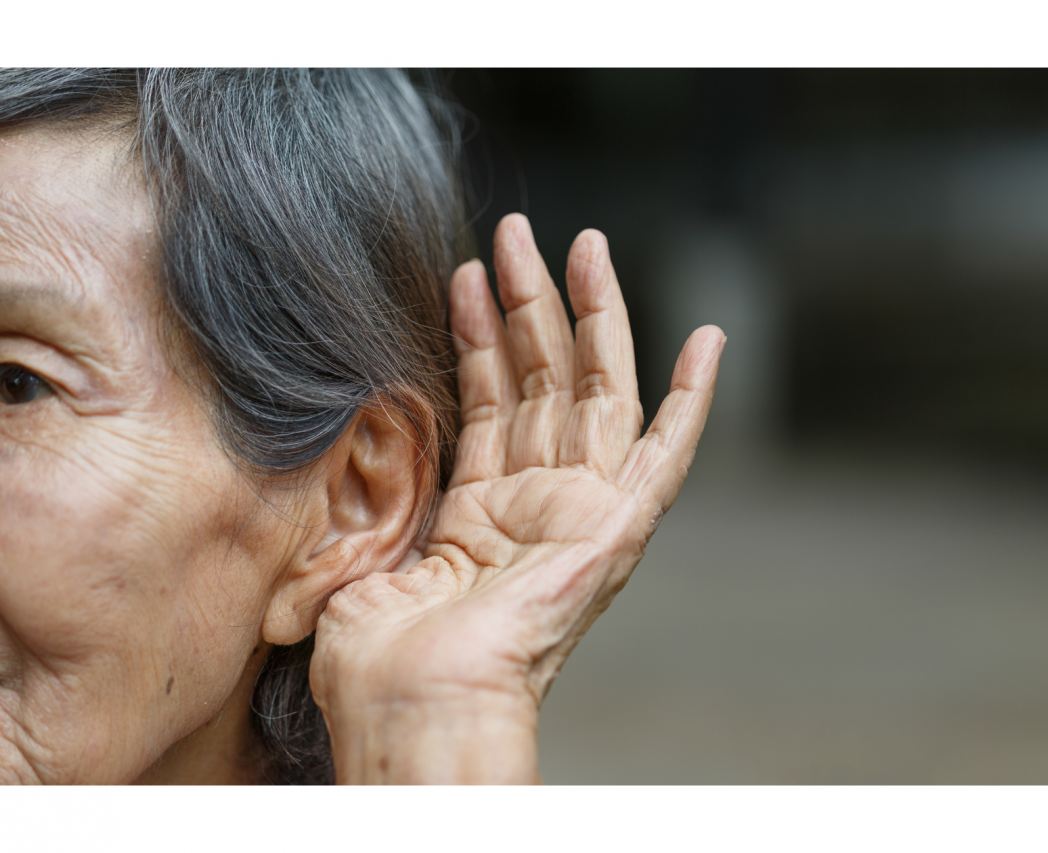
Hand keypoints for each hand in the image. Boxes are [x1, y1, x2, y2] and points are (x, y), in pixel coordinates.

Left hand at [309, 214, 724, 782]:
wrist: (416, 705)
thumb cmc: (376, 656)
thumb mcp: (355, 548)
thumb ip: (369, 487)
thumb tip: (340, 434)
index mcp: (477, 518)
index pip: (489, 406)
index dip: (479, 338)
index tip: (468, 276)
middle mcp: (534, 508)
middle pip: (543, 382)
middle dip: (529, 303)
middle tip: (517, 232)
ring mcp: (579, 516)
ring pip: (592, 393)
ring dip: (585, 315)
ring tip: (570, 241)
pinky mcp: (618, 530)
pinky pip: (666, 455)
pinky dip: (692, 400)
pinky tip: (707, 340)